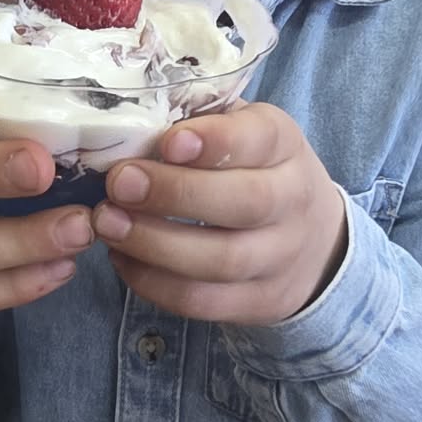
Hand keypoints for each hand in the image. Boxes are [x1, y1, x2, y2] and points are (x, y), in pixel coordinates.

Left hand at [93, 104, 347, 324]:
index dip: (215, 141)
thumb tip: (123, 120)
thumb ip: (195, 120)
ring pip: (223, 260)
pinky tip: (122, 258)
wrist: (314, 240)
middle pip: (246, 202)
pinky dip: (155, 283)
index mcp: (285, 145)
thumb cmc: (251, 169)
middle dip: (175, 194)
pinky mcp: (260, 302)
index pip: (261, 138)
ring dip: (156, 244)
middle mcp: (293, 201)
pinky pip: (204, 301)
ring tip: (108, 222)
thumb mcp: (239, 129)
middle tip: (119, 183)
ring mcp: (281, 257)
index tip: (167, 142)